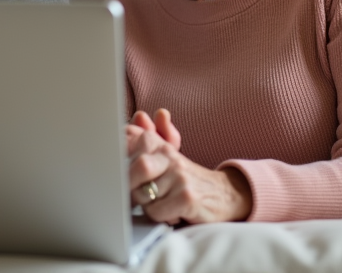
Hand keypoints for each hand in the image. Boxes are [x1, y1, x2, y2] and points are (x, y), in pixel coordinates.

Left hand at [126, 108, 251, 224]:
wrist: (223, 194)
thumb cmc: (183, 180)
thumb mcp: (162, 159)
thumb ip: (139, 141)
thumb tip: (128, 123)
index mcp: (159, 144)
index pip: (128, 138)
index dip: (119, 158)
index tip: (118, 169)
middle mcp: (170, 156)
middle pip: (139, 167)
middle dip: (129, 185)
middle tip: (135, 194)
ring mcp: (180, 176)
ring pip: (143, 195)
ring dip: (146, 205)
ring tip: (160, 202)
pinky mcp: (187, 198)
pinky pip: (157, 212)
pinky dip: (160, 216)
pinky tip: (171, 212)